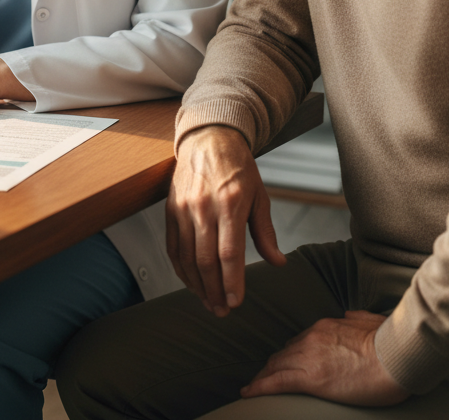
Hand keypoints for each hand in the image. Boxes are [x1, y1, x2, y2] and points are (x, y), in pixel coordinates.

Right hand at [166, 125, 284, 315]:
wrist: (208, 138)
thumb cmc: (237, 167)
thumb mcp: (259, 195)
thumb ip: (265, 232)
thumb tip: (277, 262)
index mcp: (230, 203)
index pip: (229, 253)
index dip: (232, 282)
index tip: (236, 303)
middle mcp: (204, 207)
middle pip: (205, 260)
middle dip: (214, 291)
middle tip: (222, 311)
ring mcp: (183, 208)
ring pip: (186, 257)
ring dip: (196, 285)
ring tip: (207, 301)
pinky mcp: (170, 208)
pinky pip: (172, 246)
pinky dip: (180, 268)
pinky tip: (190, 281)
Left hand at [242, 311, 407, 405]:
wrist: (396, 354)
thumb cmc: (390, 342)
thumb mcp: (370, 320)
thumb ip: (356, 318)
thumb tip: (349, 315)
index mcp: (325, 327)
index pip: (299, 341)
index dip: (289, 353)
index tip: (284, 360)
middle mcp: (312, 338)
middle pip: (284, 353)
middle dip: (272, 365)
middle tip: (263, 376)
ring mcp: (309, 356)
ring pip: (277, 366)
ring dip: (264, 376)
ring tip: (254, 386)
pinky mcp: (312, 378)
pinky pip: (278, 382)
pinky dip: (260, 386)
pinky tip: (248, 392)